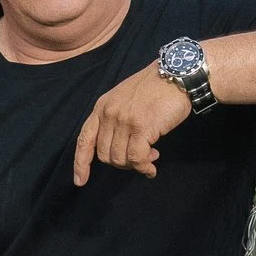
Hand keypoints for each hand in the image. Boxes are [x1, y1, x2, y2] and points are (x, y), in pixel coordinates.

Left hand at [73, 63, 193, 185]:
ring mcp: (124, 120)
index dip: (81, 163)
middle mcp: (109, 114)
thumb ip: (115, 120)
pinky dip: (144, 166)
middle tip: (139, 158)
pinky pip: (136, 158)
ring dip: (136, 164)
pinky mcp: (141, 127)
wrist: (176, 74)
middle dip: (121, 163)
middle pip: (104, 154)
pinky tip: (152, 165)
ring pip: (120, 158)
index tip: (79, 181)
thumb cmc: (154, 88)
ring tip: (151, 156)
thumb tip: (118, 149)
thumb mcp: (124, 98)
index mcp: (102, 107)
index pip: (84, 139)